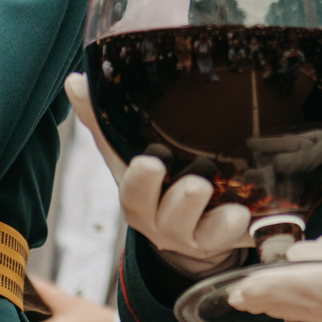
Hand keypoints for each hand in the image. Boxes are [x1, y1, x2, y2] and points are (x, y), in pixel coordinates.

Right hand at [64, 74, 251, 275]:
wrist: (193, 234)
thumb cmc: (157, 186)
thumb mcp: (127, 152)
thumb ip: (103, 119)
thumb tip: (75, 80)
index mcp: (138, 197)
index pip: (133, 191)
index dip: (141, 181)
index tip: (150, 162)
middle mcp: (163, 222)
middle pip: (165, 217)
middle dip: (178, 202)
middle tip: (195, 184)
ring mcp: (195, 235)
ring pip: (201, 232)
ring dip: (213, 218)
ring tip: (229, 203)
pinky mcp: (226, 240)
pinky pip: (233, 240)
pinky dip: (239, 229)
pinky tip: (247, 213)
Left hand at [226, 189, 321, 321]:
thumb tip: (296, 258)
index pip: (320, 287)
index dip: (278, 286)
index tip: (244, 285)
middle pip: (320, 308)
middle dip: (276, 300)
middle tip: (235, 296)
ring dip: (291, 306)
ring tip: (254, 300)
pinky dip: (316, 310)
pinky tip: (293, 305)